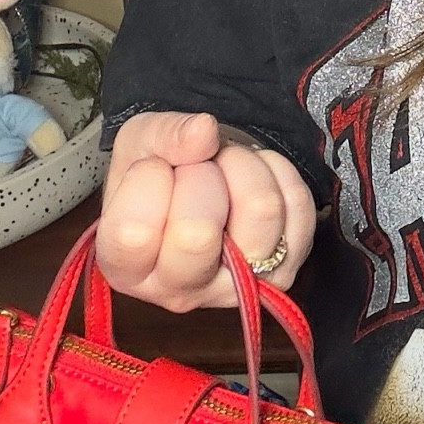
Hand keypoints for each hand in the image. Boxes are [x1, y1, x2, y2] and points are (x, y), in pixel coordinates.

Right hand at [96, 110, 316, 310]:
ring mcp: (234, 288)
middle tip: (195, 170)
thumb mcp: (141, 142)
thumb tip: (204, 132)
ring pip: (260, 210)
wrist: (204, 181)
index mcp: (126, 270)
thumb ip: (164, 134)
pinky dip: (277, 171)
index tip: (154, 168)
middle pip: (197, 233)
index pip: (134, 233)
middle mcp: (177, 292)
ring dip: (244, 166)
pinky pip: (297, 204)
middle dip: (199, 175)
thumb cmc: (162, 171)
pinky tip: (252, 179)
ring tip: (225, 168)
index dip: (148, 179)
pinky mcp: (282, 272)